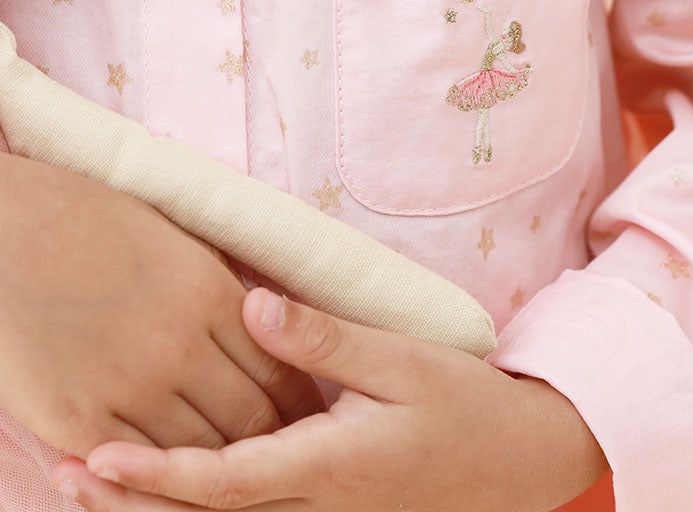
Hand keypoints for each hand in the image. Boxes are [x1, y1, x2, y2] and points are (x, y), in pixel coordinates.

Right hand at [0, 153, 326, 458]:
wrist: (7, 225)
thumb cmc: (90, 216)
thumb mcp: (176, 238)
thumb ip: (221, 285)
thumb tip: (264, 316)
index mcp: (211, 294)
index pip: (280, 368)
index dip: (301, 399)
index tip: (311, 412)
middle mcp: (180, 345)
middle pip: (250, 419)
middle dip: (274, 441)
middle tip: (286, 454)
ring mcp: (128, 385)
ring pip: (201, 453)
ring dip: (222, 467)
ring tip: (236, 472)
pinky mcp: (76, 417)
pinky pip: (137, 465)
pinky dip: (157, 476)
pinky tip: (166, 475)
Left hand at [53, 287, 610, 511]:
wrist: (516, 461)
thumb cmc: (463, 406)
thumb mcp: (402, 362)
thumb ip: (325, 340)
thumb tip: (252, 307)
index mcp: (330, 470)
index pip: (225, 481)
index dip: (155, 474)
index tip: (94, 458)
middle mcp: (318, 508)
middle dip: (136, 502)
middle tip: (68, 478)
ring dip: (165, 505)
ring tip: (102, 483)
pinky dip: (210, 502)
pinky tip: (184, 480)